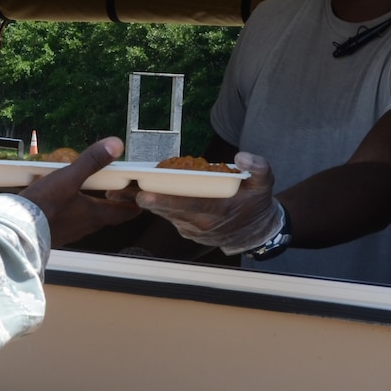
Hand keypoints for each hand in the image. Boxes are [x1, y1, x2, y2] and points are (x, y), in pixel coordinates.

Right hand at [15, 137, 140, 246]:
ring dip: (89, 207)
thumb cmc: (44, 205)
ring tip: (86, 192)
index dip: (134, 206)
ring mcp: (70, 232)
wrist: (17, 230)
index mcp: (94, 214)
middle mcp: (85, 226)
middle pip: (105, 216)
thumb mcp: (68, 177)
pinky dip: (70, 211)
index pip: (123, 213)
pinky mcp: (54, 234)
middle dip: (111, 204)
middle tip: (113, 191)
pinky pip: (68, 221)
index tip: (140, 201)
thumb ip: (92, 161)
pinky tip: (59, 202)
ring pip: (86, 218)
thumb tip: (115, 145)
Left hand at [133, 152, 280, 254]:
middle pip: (171, 211)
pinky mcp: (188, 231)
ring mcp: (194, 230)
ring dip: (148, 202)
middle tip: (125, 189)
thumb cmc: (256, 203)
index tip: (145, 194)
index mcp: (221, 210)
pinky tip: (143, 194)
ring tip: (126, 188)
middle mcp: (204, 223)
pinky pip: (170, 218)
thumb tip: (242, 158)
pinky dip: (158, 206)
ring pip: (166, 215)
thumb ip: (258, 168)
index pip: (190, 205)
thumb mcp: (265, 183)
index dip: (166, 200)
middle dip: (148, 200)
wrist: (255, 232)